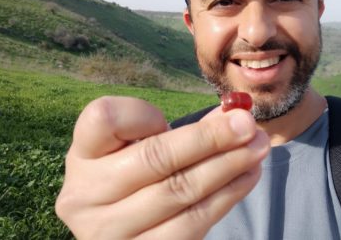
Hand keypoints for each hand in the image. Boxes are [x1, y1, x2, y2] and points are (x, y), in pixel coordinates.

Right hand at [56, 96, 269, 238]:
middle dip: (211, 138)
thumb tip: (236, 115)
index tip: (171, 115)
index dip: (144, 113)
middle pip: (154, 158)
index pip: (103, 118)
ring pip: (178, 192)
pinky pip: (189, 226)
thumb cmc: (140, 170)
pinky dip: (225, 197)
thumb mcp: (147, 144)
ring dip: (227, 167)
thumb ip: (184, 129)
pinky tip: (247, 176)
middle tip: (249, 124)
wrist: (125, 223)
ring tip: (258, 148)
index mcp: (82, 154)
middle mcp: (84, 195)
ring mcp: (107, 232)